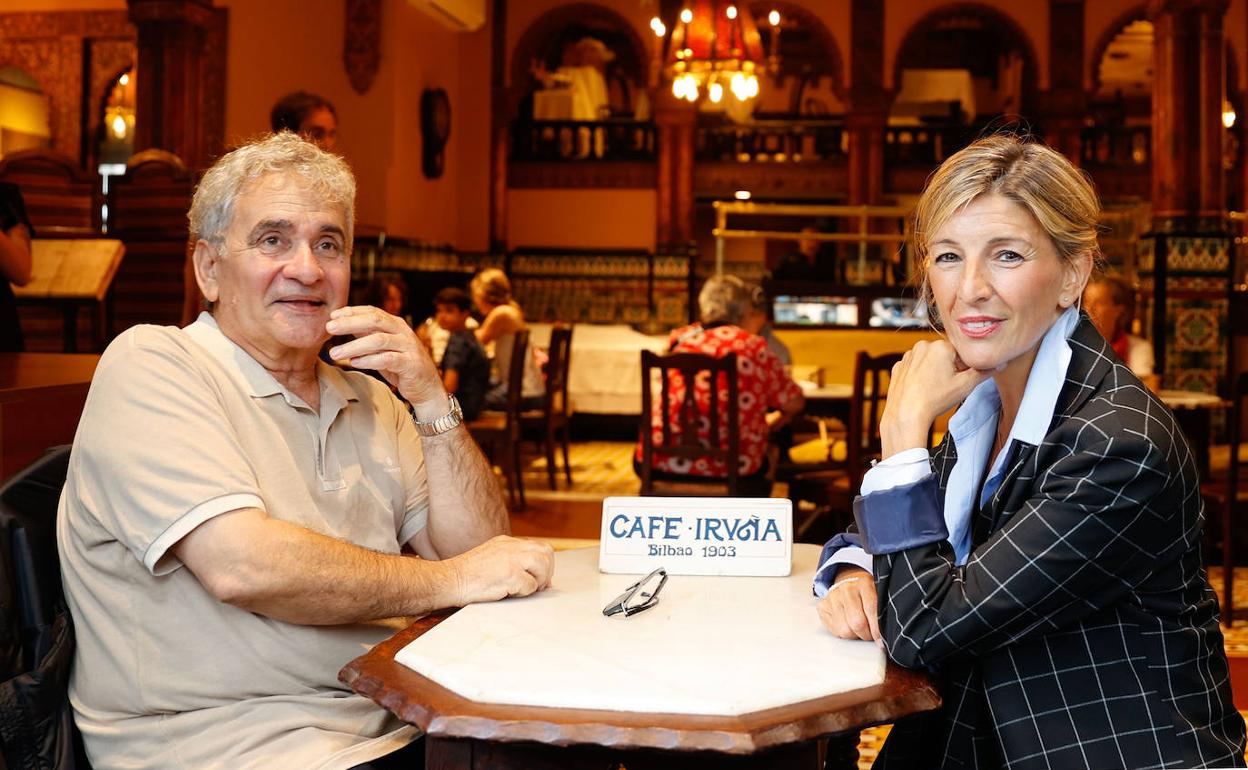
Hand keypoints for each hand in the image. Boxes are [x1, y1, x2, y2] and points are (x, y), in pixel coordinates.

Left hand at [326, 306, 445, 412]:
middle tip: (329, 328)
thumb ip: (367, 337)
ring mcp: (409, 347)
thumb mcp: (383, 348)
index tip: (332, 316)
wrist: (426, 387)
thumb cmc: (401, 366)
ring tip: (334, 354)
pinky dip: (368, 360)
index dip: (352, 312)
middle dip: (350, 323)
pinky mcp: (411, 364)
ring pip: (378, 340)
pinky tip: (354, 363)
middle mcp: (403, 332)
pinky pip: (387, 359)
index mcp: (396, 324)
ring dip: (354, 346)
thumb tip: (343, 326)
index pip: (372, 312)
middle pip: (375, 321)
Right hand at [446, 535, 554, 604]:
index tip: (541, 580)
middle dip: (547, 571)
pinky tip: (508, 593)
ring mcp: (511, 559)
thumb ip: (512, 562)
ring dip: (538, 581)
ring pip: (543, 565)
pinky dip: (523, 593)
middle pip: (546, 552)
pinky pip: (530, 585)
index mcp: (507, 542)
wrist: (449, 580)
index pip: (538, 546)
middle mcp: (511, 547)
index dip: (544, 564)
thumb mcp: (491, 558)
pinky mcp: (510, 574)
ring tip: (523, 589)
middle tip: (538, 586)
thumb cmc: (468, 576)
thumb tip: (537, 578)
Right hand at [817, 566, 880, 644]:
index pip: (872, 610)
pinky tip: (848, 625)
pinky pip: (835, 631)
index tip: (881, 640)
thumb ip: (883, 611)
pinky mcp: (822, 606)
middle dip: (867, 635)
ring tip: (860, 629)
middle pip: (857, 623)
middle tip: (871, 635)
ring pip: (845, 630)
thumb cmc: (868, 594)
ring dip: (855, 635)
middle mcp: (847, 588)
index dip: (877, 629)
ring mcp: (833, 597)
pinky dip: (844, 634)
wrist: (849, 584)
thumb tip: (884, 636)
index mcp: (864, 583)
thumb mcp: (879, 596)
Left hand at [879, 340, 993, 455]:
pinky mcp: (898, 366)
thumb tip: (998, 364)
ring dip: (933, 370)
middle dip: (949, 367)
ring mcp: (908, 356)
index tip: (959, 379)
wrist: (906, 413)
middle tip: (946, 385)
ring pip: (929, 360)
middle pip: (944, 354)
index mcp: (940, 346)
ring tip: (933, 388)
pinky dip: (919, 375)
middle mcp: (922, 346)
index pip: (960, 352)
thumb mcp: (965, 385)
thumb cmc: (934, 400)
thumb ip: (984, 372)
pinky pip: (914, 367)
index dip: (963, 367)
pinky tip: (921, 388)